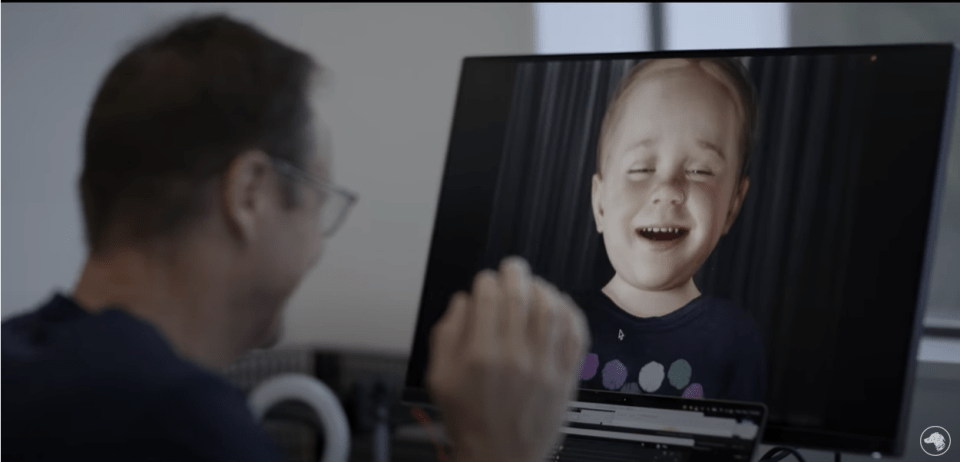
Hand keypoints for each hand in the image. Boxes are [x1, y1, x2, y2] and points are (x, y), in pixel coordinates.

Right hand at [426, 257, 589, 461]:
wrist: (499, 459)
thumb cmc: (469, 421)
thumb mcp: (439, 378)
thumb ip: (446, 335)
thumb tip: (463, 303)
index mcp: (480, 356)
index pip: (488, 297)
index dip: (486, 280)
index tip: (485, 281)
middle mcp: (515, 358)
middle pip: (521, 296)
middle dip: (515, 273)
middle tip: (512, 268)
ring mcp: (544, 368)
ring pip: (551, 309)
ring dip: (543, 289)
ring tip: (535, 285)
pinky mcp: (566, 378)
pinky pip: (576, 334)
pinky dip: (570, 312)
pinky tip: (560, 306)